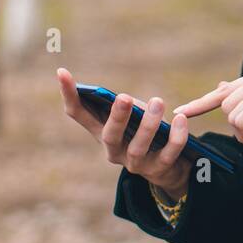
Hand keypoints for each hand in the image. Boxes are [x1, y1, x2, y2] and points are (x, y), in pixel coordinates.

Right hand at [56, 68, 190, 198]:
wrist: (169, 167)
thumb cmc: (145, 131)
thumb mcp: (132, 116)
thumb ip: (126, 107)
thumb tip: (124, 101)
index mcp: (101, 132)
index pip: (78, 114)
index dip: (69, 94)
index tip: (61, 71)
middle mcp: (113, 151)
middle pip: (109, 136)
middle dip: (117, 117)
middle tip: (124, 97)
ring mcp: (135, 163)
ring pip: (139, 147)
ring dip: (149, 124)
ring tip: (158, 101)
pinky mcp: (159, 170)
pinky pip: (168, 153)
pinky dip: (176, 136)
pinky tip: (181, 119)